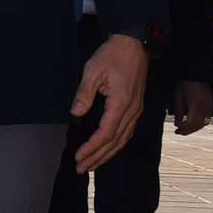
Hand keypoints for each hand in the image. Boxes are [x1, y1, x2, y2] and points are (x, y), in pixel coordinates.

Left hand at [70, 33, 147, 171]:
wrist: (134, 44)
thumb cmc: (113, 54)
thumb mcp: (93, 70)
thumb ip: (84, 93)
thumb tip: (75, 113)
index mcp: (121, 103)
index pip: (105, 133)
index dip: (92, 148)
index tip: (79, 157)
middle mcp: (132, 110)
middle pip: (115, 142)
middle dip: (98, 157)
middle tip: (81, 168)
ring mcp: (136, 110)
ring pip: (123, 139)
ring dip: (107, 154)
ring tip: (92, 164)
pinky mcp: (136, 106)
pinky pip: (128, 131)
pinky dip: (117, 144)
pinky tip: (109, 149)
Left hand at [172, 80, 212, 135]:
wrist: (198, 76)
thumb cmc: (186, 84)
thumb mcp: (178, 97)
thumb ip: (178, 111)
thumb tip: (177, 123)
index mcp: (195, 106)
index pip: (190, 123)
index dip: (182, 128)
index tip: (176, 127)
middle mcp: (204, 109)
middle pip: (196, 126)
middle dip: (187, 131)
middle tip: (178, 132)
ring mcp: (209, 109)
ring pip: (202, 125)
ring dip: (193, 129)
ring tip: (184, 128)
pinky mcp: (211, 108)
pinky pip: (206, 120)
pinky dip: (198, 124)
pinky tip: (192, 123)